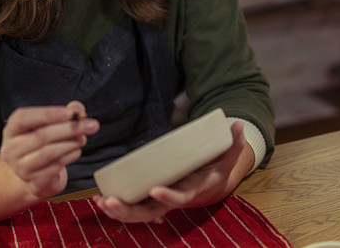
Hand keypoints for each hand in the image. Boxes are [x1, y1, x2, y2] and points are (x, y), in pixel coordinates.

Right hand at [0, 101, 98, 201]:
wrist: (36, 176)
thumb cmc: (42, 145)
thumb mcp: (49, 126)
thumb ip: (65, 114)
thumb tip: (79, 109)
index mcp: (12, 130)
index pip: (24, 117)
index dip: (48, 113)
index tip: (72, 113)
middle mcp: (11, 149)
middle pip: (41, 136)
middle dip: (70, 129)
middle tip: (92, 125)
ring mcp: (21, 168)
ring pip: (49, 152)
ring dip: (72, 143)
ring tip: (83, 138)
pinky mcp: (34, 182)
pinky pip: (55, 166)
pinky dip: (70, 156)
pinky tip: (77, 151)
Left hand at [93, 120, 253, 222]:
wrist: (213, 185)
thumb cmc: (218, 169)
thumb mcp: (228, 157)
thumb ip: (234, 143)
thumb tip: (238, 125)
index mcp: (193, 191)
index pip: (180, 198)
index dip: (168, 196)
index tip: (154, 190)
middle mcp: (174, 200)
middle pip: (151, 213)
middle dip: (129, 211)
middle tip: (111, 202)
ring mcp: (162, 202)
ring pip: (138, 214)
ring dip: (119, 211)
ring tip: (101, 201)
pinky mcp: (152, 198)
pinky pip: (134, 207)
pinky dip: (118, 206)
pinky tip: (101, 200)